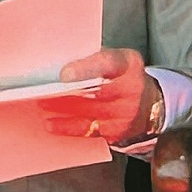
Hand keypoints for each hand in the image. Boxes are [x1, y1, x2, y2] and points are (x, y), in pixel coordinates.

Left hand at [42, 48, 157, 144]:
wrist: (150, 105)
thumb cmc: (124, 77)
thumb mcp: (118, 59)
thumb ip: (94, 59)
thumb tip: (59, 60)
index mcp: (129, 65)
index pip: (108, 64)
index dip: (85, 69)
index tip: (64, 74)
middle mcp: (131, 90)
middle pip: (94, 92)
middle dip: (66, 92)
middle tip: (41, 90)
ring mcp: (125, 114)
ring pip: (87, 113)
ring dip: (61, 109)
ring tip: (42, 103)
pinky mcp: (117, 133)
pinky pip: (88, 131)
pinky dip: (67, 127)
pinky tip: (52, 123)